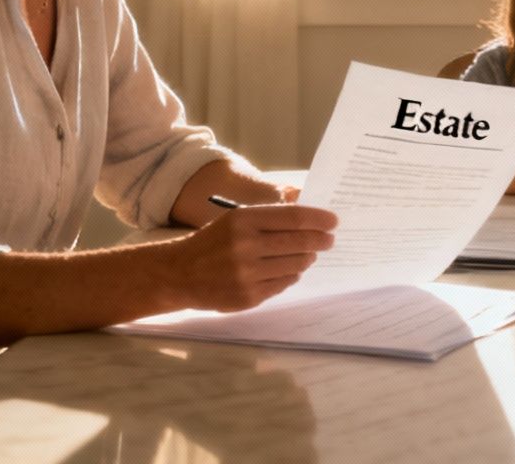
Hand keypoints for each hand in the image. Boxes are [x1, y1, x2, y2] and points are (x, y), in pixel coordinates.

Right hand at [173, 204, 336, 311]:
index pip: (293, 217)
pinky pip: (283, 283)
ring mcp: (247, 273)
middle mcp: (246, 246)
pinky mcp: (249, 296)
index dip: (318, 219)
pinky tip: (291, 270)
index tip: (333, 221)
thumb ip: (268, 219)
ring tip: (309, 254)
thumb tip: (309, 221)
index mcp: (243, 220)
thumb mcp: (235, 220)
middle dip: (320, 240)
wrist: (180, 274)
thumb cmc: (213, 242)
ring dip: (307, 258)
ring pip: (295, 265)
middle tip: (329, 240)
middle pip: (299, 242)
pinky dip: (292, 275)